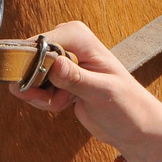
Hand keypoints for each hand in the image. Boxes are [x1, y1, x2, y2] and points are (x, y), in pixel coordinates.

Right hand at [11, 22, 161, 161]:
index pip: (38, 44)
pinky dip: (45, 101)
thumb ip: (76, 78)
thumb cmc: (127, 106)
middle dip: (37, 86)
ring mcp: (61, 60)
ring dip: (42, 96)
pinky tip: (66, 103)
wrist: (134, 125)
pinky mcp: (58, 77)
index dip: (31, 67)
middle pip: (27, 60)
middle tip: (59, 99)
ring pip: (29, 77)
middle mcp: (67, 42)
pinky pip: (35, 88)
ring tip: (66, 101)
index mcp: (78, 36)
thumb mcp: (102, 92)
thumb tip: (54, 63)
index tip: (40, 87)